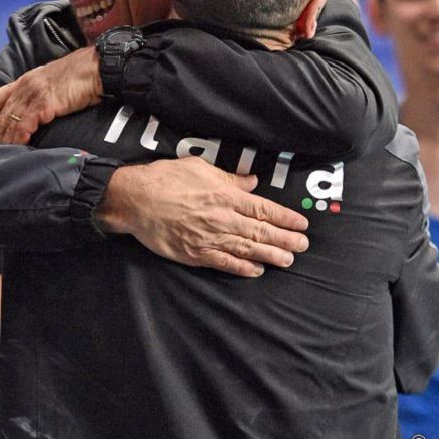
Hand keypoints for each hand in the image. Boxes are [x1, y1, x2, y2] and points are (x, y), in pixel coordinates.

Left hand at [0, 47, 102, 143]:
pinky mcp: (45, 103)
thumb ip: (41, 94)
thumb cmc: (80, 76)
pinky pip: (25, 124)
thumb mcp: (53, 82)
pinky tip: (22, 146)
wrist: (96, 68)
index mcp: (24, 81)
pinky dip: (21, 137)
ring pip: (11, 121)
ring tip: (7, 155)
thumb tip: (38, 113)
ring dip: (8, 140)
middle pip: (1, 115)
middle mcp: (24, 87)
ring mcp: (33, 94)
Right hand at [97, 157, 309, 276]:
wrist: (135, 199)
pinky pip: (224, 263)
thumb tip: (251, 182)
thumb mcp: (200, 168)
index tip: (301, 224)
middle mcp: (222, 218)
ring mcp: (209, 238)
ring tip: (288, 260)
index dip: (285, 218)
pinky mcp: (195, 253)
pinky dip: (243, 268)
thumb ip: (229, 178)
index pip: (263, 209)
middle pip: (261, 231)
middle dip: (285, 239)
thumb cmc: (165, 178)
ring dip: (271, 255)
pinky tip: (257, 270)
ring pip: (247, 249)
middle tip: (303, 245)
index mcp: (225, 195)